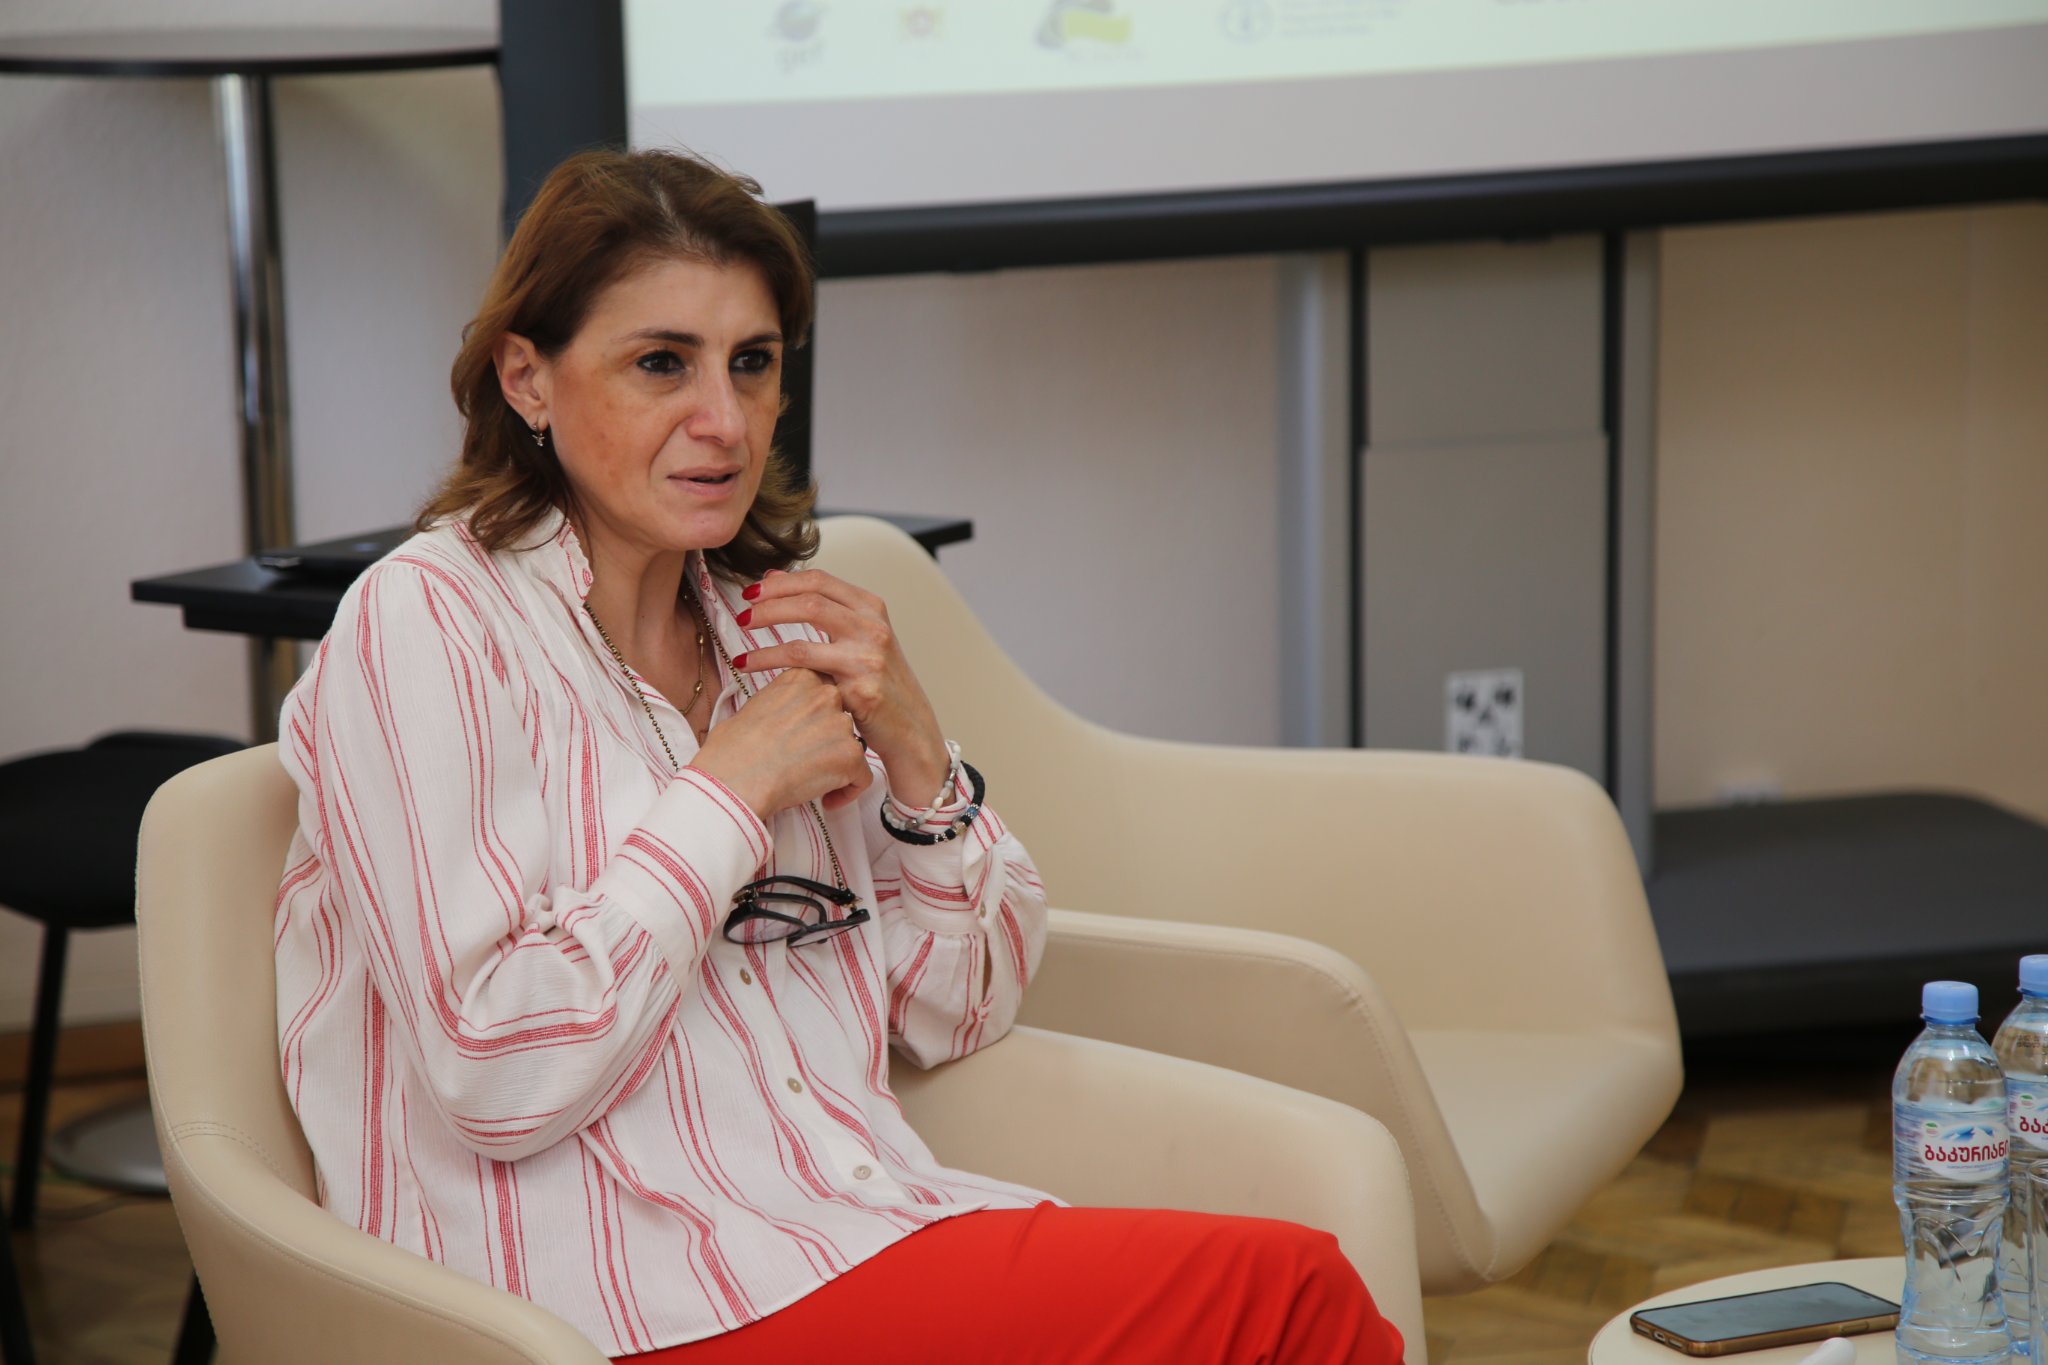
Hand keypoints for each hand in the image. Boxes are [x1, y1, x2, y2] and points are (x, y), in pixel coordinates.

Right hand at [688, 667, 873, 816]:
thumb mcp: (753, 707)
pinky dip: (847, 790)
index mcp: (801, 677)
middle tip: (806, 760)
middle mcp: (826, 693)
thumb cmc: (732, 750)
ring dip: (836, 764)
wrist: (734, 778)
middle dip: (827, 740)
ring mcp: (841, 724)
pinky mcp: (851, 755)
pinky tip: (826, 799)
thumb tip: (783, 716)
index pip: (823, 692)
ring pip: (851, 746)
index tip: (806, 734)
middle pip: (840, 718)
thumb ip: (780, 704)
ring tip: (810, 782)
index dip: (817, 717)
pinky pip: (861, 776)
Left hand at [730, 569, 951, 800]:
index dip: (780, 582)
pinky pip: (804, 673)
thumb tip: (773, 578)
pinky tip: (749, 668)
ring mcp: (868, 657)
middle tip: (742, 614)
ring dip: (764, 640)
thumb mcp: (862, 638)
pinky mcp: (859, 688)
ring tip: (740, 644)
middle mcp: (872, 627)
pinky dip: (770, 666)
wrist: (911, 728)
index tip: (752, 589)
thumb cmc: (881, 683)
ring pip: (802, 638)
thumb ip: (825, 609)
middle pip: (809, 601)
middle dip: (768, 605)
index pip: (819, 580)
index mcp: (871, 607)